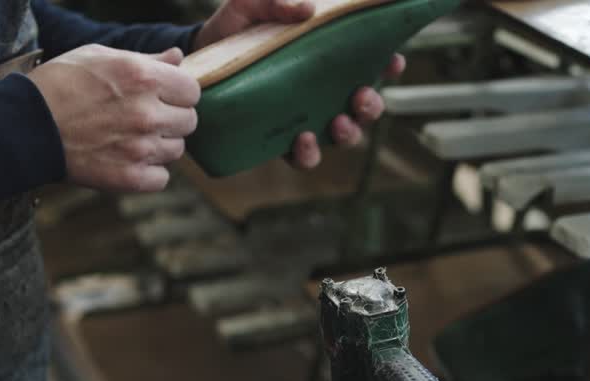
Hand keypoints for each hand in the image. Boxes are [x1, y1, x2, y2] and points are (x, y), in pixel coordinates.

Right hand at [29, 44, 199, 192]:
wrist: (26, 126)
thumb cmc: (60, 84)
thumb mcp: (100, 56)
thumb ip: (146, 59)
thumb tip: (179, 58)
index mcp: (143, 77)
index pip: (192, 90)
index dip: (179, 92)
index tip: (164, 96)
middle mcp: (147, 113)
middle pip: (189, 121)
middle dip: (172, 118)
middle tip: (144, 118)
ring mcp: (140, 147)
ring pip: (176, 150)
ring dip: (160, 145)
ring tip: (131, 138)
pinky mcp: (130, 177)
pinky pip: (161, 178)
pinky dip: (149, 173)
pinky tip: (129, 160)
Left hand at [194, 0, 405, 169]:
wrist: (196, 58)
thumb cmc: (233, 28)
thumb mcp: (251, 4)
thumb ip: (275, 0)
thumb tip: (307, 9)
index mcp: (326, 58)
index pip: (370, 63)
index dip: (389, 64)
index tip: (393, 59)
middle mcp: (322, 90)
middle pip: (364, 106)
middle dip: (371, 106)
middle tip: (361, 96)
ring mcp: (304, 117)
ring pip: (343, 135)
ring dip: (349, 133)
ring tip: (338, 123)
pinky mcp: (280, 139)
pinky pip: (304, 156)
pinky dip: (309, 153)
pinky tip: (302, 139)